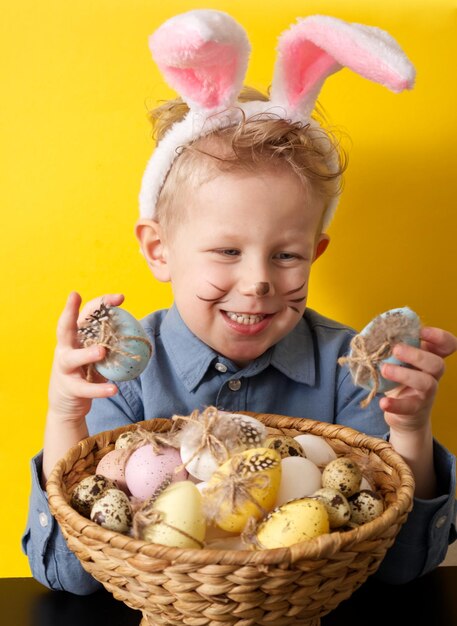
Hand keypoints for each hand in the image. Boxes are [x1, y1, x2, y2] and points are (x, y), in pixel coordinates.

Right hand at [48, 291, 123, 422]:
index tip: (120, 298)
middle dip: (68, 311)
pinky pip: (85, 388)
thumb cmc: (84, 373)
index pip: (85, 315)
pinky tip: (113, 389)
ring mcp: (64, 369)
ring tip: (101, 351)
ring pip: (72, 358)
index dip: (100, 303)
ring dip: (86, 354)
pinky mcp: (70, 388)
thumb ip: (107, 343)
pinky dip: (99, 389)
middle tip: (75, 296)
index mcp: (74, 338)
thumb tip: (136, 332)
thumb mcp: (94, 355)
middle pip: (64, 328)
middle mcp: (65, 349)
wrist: (66, 405)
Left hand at [379, 326, 456, 431]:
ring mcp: (426, 393)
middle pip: (437, 364)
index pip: (447, 346)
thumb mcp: (401, 361)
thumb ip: (394, 347)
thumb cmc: (400, 379)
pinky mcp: (415, 409)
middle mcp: (433, 375)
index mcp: (430, 358)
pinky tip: (383, 402)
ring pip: (426, 383)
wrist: (403, 413)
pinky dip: (395, 404)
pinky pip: (408, 407)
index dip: (439, 337)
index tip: (421, 331)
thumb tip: (374, 332)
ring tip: (384, 369)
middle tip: (396, 349)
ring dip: (404, 374)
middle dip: (417, 355)